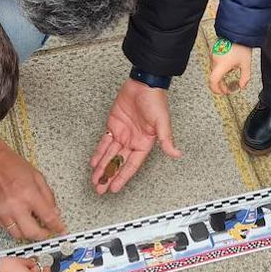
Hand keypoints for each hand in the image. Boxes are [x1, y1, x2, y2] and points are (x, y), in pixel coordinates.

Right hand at [0, 140, 65, 241]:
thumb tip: (55, 212)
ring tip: (33, 226)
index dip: (57, 227)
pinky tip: (20, 220)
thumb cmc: (13, 165)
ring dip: (29, 234)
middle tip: (47, 232)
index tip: (62, 231)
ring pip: (18, 235)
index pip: (48, 217)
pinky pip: (7, 229)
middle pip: (32, 233)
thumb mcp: (37, 176)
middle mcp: (16, 206)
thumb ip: (48, 195)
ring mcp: (3, 212)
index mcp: (29, 194)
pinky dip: (16, 228)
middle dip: (43, 235)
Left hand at [90, 80, 181, 194]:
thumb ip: (166, 139)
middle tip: (99, 189)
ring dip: (102, 167)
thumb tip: (176, 154)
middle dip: (109, 176)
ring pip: (110, 154)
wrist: (143, 82)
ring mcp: (122, 134)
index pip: (131, 165)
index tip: (114, 188)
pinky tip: (93, 162)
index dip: (123, 177)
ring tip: (94, 180)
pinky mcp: (113, 125)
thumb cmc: (155, 100)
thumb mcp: (162, 121)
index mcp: (144, 143)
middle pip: (119, 162)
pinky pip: (105, 142)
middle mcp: (133, 141)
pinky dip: (99, 152)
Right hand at [208, 42, 253, 95]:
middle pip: (214, 77)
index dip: (216, 89)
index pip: (213, 81)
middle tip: (227, 87)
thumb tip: (242, 86)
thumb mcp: (246, 64)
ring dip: (221, 75)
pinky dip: (220, 67)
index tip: (221, 92)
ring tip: (231, 72)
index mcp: (222, 64)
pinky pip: (214, 63)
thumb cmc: (241, 45)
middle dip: (220, 84)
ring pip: (214, 70)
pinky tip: (228, 64)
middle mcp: (215, 60)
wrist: (238, 31)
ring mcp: (213, 55)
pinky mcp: (213, 51)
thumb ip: (245, 78)